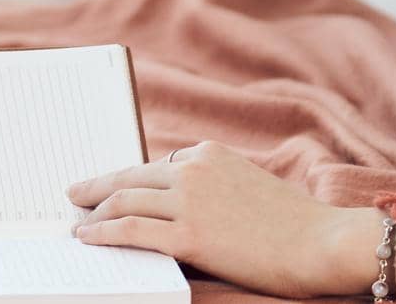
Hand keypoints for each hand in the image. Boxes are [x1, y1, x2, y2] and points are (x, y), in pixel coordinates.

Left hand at [67, 140, 386, 298]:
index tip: (110, 187)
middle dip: (98, 186)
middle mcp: (195, 169)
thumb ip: (214, 185)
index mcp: (211, 153)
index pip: (156, 165)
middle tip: (75, 193)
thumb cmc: (293, 223)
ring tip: (78, 221)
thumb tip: (180, 202)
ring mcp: (190, 201)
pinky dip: (103, 233)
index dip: (128, 178)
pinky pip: (131, 230)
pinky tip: (88, 237)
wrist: (320, 242)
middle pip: (130, 176)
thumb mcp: (249, 185)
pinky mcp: (189, 235)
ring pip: (124, 200)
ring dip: (94, 210)